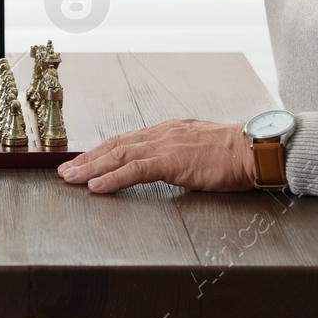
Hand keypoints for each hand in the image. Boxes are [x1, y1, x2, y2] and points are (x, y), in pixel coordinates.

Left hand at [57, 120, 257, 192]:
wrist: (253, 149)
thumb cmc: (232, 154)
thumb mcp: (198, 149)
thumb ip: (179, 155)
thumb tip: (166, 165)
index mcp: (167, 131)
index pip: (126, 140)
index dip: (101, 151)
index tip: (83, 161)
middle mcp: (161, 134)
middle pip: (115, 145)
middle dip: (87, 159)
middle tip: (65, 171)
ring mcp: (165, 145)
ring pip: (118, 155)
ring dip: (90, 168)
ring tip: (71, 179)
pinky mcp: (171, 160)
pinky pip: (134, 169)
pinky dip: (111, 177)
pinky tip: (96, 186)